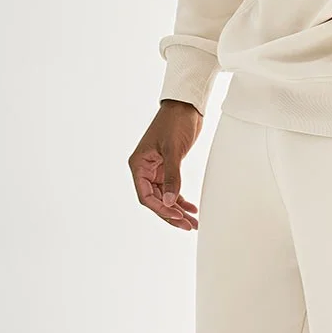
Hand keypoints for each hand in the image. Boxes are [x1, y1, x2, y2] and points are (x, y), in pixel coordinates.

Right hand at [130, 100, 202, 228]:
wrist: (186, 106)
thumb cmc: (175, 122)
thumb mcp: (173, 150)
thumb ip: (172, 177)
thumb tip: (171, 201)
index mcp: (138, 165)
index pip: (146, 196)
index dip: (161, 209)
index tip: (177, 217)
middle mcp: (145, 169)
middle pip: (156, 200)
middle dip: (172, 214)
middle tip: (187, 225)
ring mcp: (156, 169)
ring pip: (166, 197)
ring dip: (178, 210)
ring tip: (193, 222)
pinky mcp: (168, 167)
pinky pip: (172, 189)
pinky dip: (181, 199)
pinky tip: (192, 208)